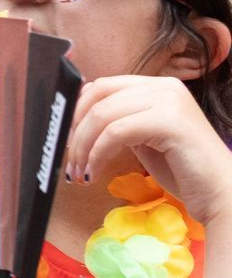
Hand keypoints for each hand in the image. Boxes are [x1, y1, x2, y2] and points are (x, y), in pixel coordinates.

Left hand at [64, 75, 231, 222]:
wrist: (218, 190)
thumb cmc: (181, 168)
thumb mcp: (142, 138)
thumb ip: (118, 123)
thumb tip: (77, 123)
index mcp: (156, 87)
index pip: (101, 87)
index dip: (74, 113)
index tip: (62, 141)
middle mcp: (164, 86)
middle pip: (97, 97)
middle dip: (73, 130)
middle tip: (66, 160)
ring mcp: (169, 100)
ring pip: (102, 116)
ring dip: (81, 148)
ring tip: (78, 173)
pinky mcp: (170, 120)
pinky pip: (115, 133)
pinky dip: (96, 154)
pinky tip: (93, 173)